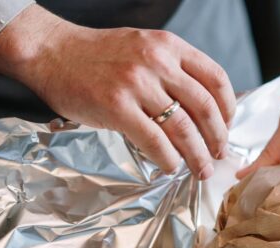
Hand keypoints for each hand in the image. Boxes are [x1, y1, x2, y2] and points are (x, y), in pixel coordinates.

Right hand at [0, 5, 235, 178]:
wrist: (51, 51)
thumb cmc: (98, 55)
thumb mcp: (144, 47)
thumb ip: (173, 69)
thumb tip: (202, 108)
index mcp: (169, 46)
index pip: (216, 79)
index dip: (228, 108)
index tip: (227, 127)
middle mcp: (157, 61)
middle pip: (204, 107)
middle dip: (218, 137)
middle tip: (220, 154)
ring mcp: (136, 83)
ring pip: (182, 127)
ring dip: (197, 155)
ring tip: (202, 169)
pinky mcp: (116, 106)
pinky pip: (154, 140)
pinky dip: (168, 159)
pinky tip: (170, 167)